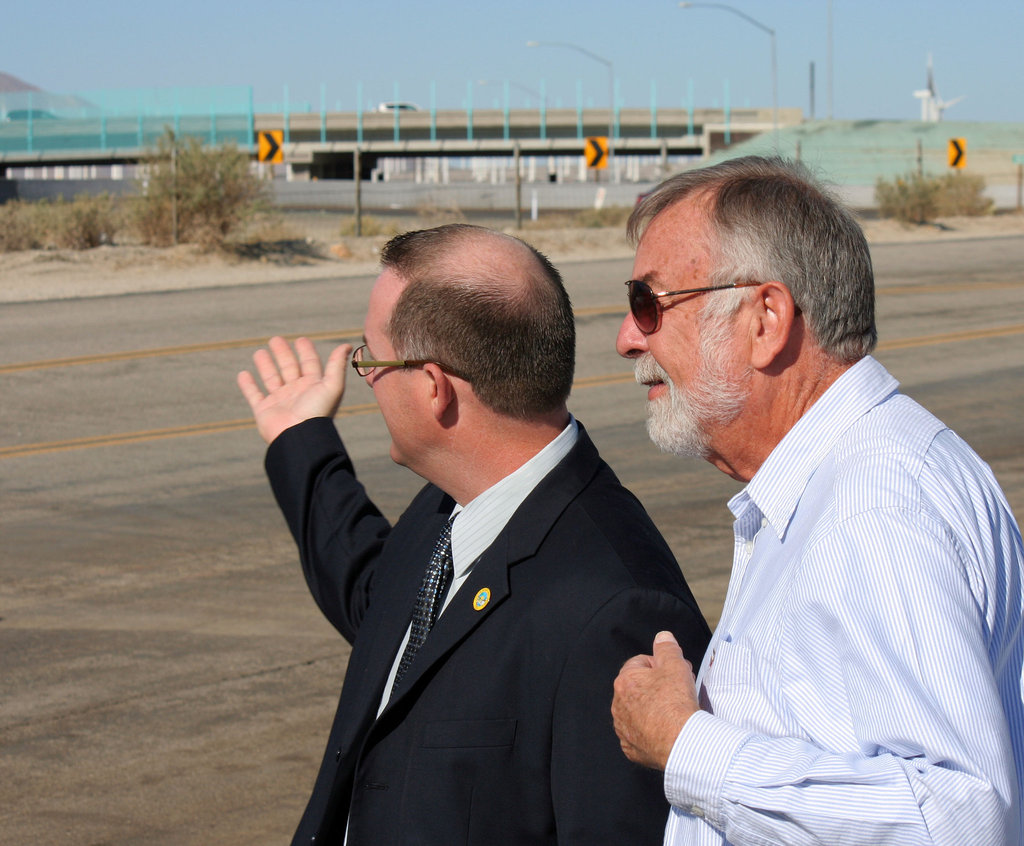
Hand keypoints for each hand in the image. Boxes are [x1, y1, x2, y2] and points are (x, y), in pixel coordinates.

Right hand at [237, 336, 350, 443]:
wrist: (299, 437)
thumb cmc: (317, 412)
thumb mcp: (332, 386)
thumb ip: (337, 365)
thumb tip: (348, 345)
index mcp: (313, 386)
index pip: (310, 364)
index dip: (306, 352)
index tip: (300, 340)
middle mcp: (297, 393)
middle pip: (289, 368)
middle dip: (283, 354)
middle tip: (275, 339)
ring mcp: (280, 402)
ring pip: (271, 379)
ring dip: (265, 365)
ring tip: (260, 352)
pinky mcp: (264, 411)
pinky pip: (254, 395)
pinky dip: (247, 385)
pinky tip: (243, 374)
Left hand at [612, 631, 699, 770]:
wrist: (680, 742)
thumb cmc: (676, 703)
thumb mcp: (675, 665)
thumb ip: (667, 648)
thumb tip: (662, 637)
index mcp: (624, 681)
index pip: (640, 664)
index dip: (661, 666)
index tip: (675, 673)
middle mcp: (618, 705)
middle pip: (639, 688)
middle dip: (656, 687)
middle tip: (677, 691)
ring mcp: (623, 728)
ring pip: (637, 712)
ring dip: (652, 709)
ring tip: (672, 712)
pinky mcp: (631, 748)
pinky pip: (639, 735)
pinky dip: (651, 731)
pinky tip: (665, 730)